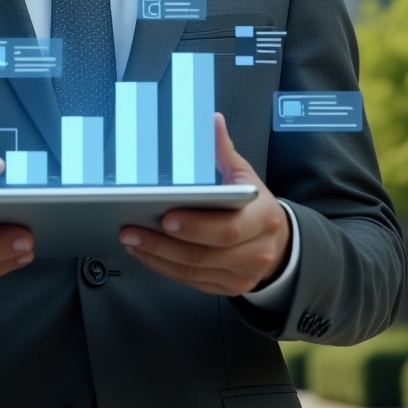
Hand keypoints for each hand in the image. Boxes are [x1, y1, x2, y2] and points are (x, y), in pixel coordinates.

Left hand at [118, 114, 290, 296]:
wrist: (277, 241)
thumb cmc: (254, 205)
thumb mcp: (244, 175)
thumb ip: (224, 151)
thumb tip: (212, 121)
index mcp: (262, 218)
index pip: (228, 228)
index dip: (196, 226)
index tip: (166, 216)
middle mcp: (255, 251)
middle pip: (204, 254)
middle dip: (162, 243)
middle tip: (132, 228)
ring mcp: (241, 274)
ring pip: (192, 270)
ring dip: (156, 256)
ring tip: (130, 237)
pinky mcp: (227, 287)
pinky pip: (190, 280)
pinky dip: (163, 267)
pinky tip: (144, 252)